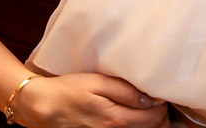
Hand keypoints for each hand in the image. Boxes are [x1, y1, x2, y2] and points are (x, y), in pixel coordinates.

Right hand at [15, 72, 168, 127]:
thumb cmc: (68, 90)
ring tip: (144, 108)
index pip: (156, 119)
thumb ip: (126, 91)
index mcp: (116, 119)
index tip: (158, 93)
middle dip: (159, 116)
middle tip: (154, 100)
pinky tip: (132, 116)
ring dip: (149, 123)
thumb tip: (151, 99)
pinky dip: (135, 126)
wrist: (42, 107)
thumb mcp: (98, 82)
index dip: (162, 105)